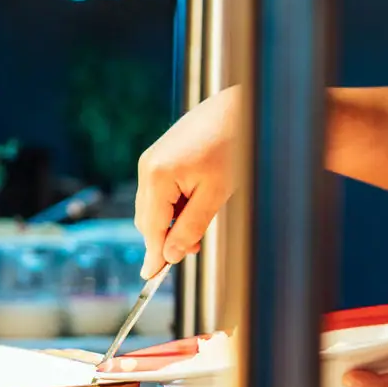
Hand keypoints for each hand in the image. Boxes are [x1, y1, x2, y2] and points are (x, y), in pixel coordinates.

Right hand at [134, 86, 243, 276]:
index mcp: (158, 176)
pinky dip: (175, 202)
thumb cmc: (232, 146)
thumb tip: (171, 254)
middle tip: (194, 247)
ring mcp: (153, 158)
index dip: (153, 255)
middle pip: (148, 218)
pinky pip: (161, 188)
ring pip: (154, 205)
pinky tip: (198, 198)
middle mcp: (148, 166)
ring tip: (203, 215)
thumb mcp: (215, 195)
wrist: (240, 109)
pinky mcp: (161, 154)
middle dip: (167, 236)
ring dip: (172, 219)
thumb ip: (190, 227)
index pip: (151, 228)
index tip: (151, 277)